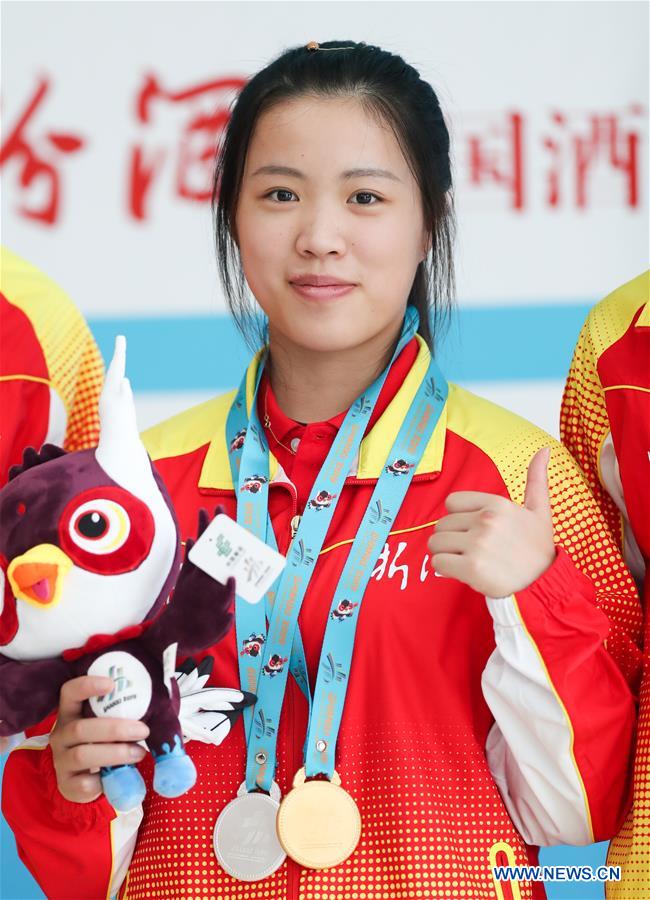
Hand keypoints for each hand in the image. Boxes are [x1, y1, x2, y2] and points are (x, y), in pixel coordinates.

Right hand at [50, 676, 149, 803]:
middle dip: (116, 729)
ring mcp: (61, 761)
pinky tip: (122, 774)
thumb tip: (157, 707)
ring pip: (82, 755)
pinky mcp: (67, 784)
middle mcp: (60, 735)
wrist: (84, 781)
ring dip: (116, 753)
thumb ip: (120, 714)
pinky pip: (85, 782)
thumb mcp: (106, 725)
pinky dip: (105, 779)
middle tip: (143, 731)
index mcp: (70, 713)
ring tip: (140, 753)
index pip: (69, 692)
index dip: (86, 686)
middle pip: (80, 728)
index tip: (111, 684)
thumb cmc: (102, 743)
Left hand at [428, 448, 555, 596]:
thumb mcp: (540, 511)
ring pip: (436, 543)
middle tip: (473, 550)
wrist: (544, 584)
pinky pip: (438, 563)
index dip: (458, 518)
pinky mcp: (471, 568)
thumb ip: (536, 480)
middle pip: (441, 525)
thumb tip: (544, 450)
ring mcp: (477, 544)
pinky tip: (463, 571)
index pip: (451, 502)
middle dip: (452, 538)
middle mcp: (485, 521)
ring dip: (447, 554)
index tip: (473, 530)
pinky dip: (445, 569)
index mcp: (497, 504)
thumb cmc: (538, 549)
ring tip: (467, 560)